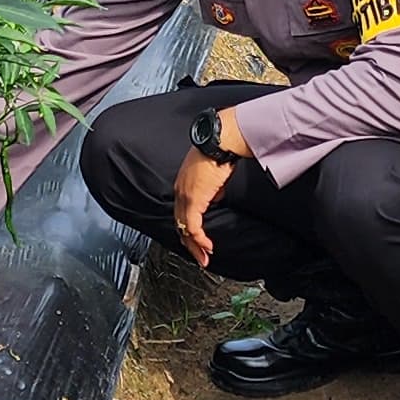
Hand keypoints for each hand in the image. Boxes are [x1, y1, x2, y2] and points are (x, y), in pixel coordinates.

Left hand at [169, 109, 249, 265]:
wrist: (219, 141)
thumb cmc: (219, 151)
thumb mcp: (213, 174)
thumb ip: (212, 187)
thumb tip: (215, 196)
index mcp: (183, 184)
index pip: (182, 212)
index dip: (189, 228)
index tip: (197, 240)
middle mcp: (180, 191)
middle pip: (180, 223)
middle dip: (189, 243)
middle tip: (199, 257)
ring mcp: (185, 196)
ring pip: (184, 228)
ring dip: (195, 246)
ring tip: (204, 258)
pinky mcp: (193, 200)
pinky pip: (193, 226)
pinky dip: (199, 239)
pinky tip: (207, 246)